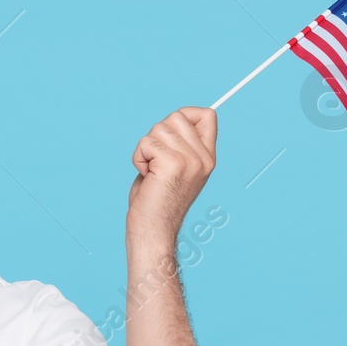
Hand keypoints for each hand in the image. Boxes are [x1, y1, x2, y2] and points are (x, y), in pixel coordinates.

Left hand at [128, 107, 216, 244]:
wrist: (154, 230)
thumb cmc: (156, 200)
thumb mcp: (175, 167)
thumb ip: (178, 144)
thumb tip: (173, 119)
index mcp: (208, 157)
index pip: (207, 115)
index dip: (184, 115)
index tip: (168, 136)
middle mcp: (203, 158)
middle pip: (176, 117)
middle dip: (157, 135)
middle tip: (155, 161)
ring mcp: (190, 160)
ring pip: (159, 129)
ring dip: (145, 148)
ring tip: (150, 170)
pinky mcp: (173, 164)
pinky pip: (146, 143)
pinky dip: (138, 158)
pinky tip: (145, 175)